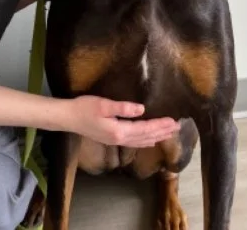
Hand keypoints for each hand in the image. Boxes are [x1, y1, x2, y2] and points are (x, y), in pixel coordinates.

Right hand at [65, 95, 179, 147]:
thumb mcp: (103, 104)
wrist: (68, 118)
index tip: (173, 121)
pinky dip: (145, 140)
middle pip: (146, 137)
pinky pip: (134, 142)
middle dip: (162, 132)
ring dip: (155, 136)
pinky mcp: (112, 139)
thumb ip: (123, 108)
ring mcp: (115, 141)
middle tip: (177, 127)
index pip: (145, 129)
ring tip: (168, 133)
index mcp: (119, 131)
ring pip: (141, 141)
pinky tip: (149, 139)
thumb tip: (142, 109)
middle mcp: (120, 139)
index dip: (159, 125)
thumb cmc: (84, 108)